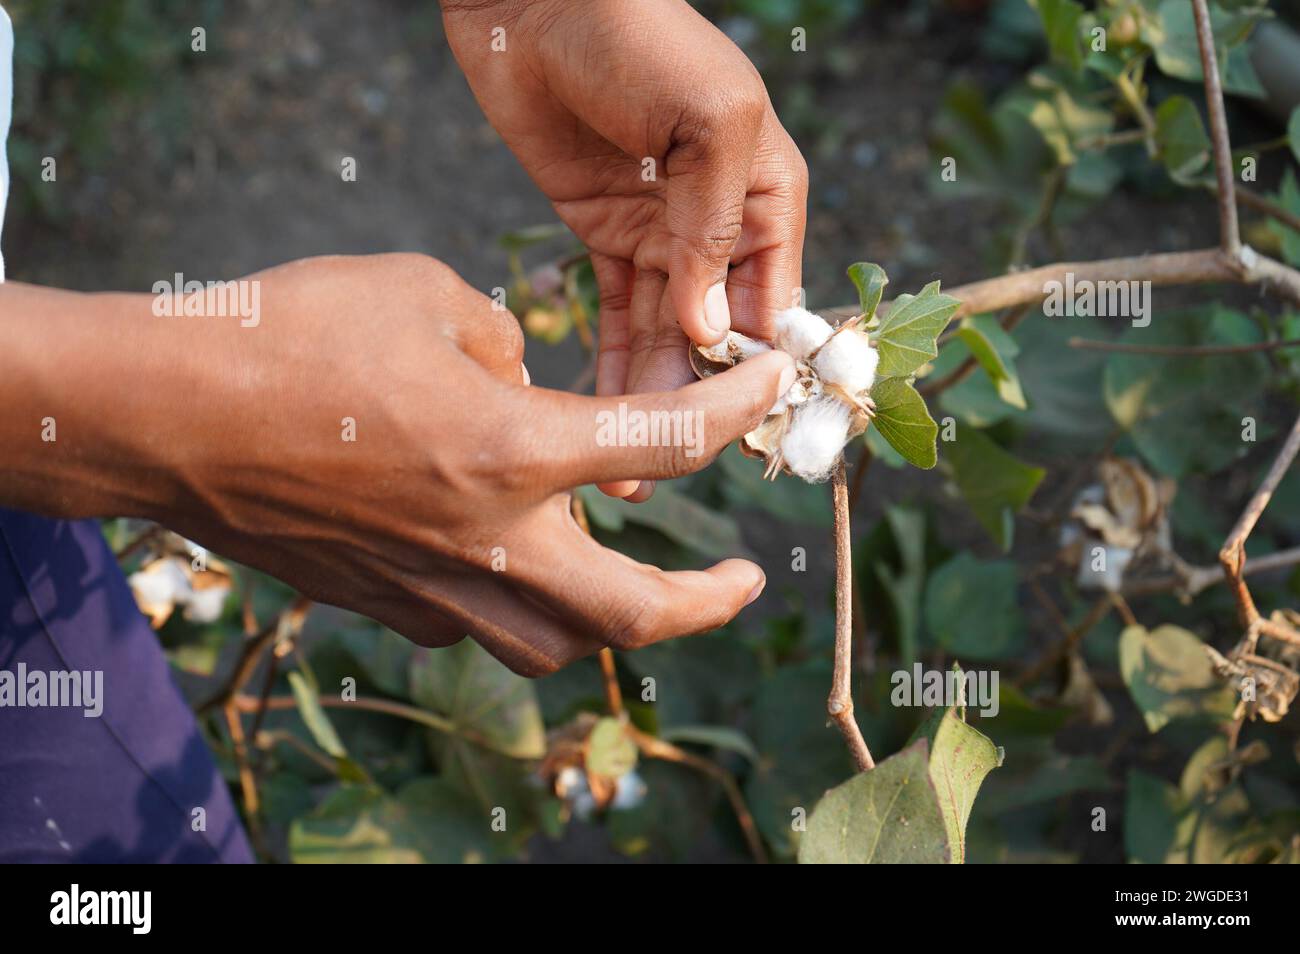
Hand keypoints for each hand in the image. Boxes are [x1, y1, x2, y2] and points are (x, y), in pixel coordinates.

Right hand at [0, 255, 794, 674]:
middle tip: (744, 583)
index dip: (739, 415)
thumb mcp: (423, 295)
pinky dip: (515, 602)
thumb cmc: (289, 333)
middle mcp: (487, 540)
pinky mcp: (381, 602)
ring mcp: (432, 587)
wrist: (164, 415)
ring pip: (552, 644)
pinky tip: (506, 559)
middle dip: (705, 605)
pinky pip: (473, 625)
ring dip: (608, 619)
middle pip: (631, 615)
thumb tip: (524, 380)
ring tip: (628, 579)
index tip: (770, 392)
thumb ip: (502, 341)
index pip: (666, 448)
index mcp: (513, 451)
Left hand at [443, 0, 807, 497]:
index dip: (761, 377)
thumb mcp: (708, 122)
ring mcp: (664, 235)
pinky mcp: (607, 234)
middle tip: (662, 470)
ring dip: (651, 401)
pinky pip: (621, 315)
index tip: (740, 440)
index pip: (779, 307)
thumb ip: (711, 230)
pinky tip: (608, 418)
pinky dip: (617, 365)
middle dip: (695, 406)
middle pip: (719, 338)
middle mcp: (724, 225)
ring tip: (628, 471)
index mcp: (769, 198)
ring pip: (668, 338)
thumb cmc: (640, 38)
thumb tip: (708, 332)